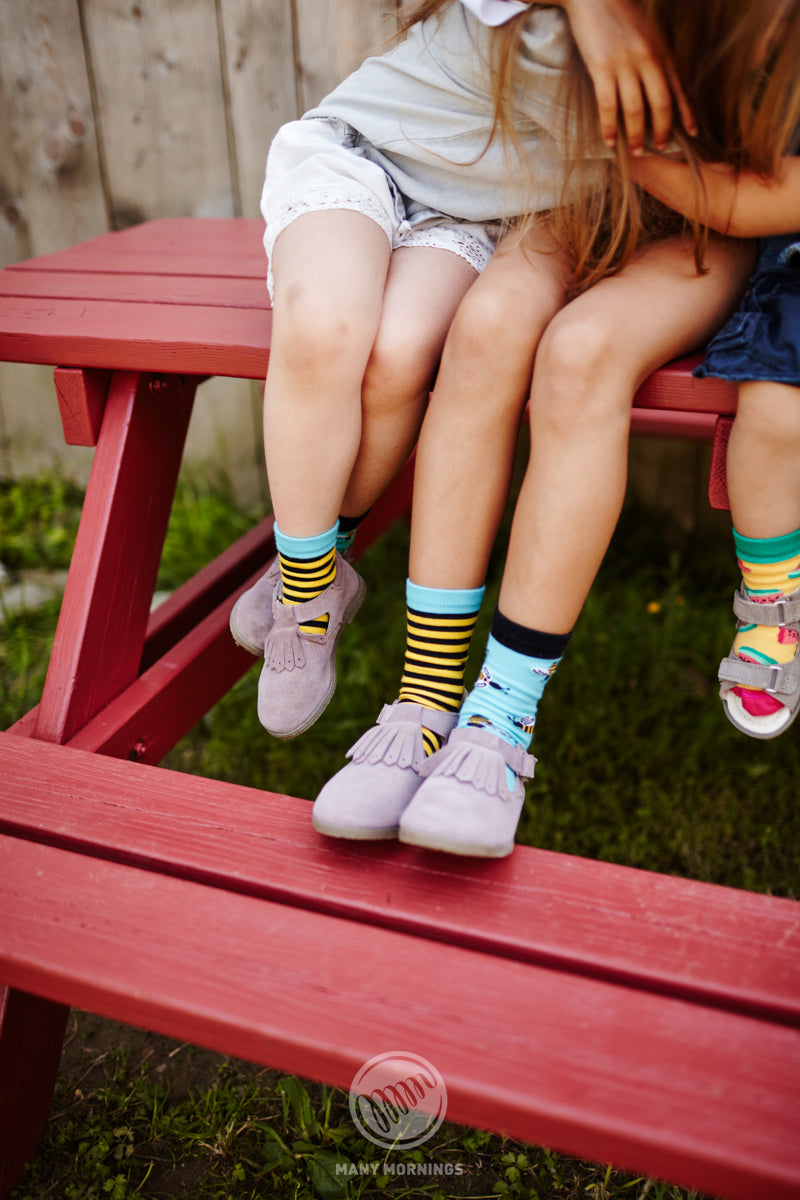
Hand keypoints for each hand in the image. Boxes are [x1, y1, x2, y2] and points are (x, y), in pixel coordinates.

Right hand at [561, 0, 696, 154]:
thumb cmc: (617, 12)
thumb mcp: (645, 32)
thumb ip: (653, 56)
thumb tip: (656, 83)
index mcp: (660, 50)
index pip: (678, 87)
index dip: (687, 113)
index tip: (693, 133)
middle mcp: (647, 58)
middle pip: (660, 104)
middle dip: (662, 130)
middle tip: (660, 148)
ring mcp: (625, 64)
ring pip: (636, 109)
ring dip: (636, 134)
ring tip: (636, 151)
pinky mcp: (602, 68)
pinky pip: (608, 105)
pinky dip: (609, 127)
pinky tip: (609, 141)